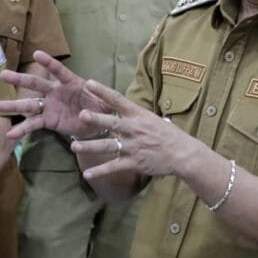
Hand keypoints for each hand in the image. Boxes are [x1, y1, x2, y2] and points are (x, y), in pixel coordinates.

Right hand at [0, 51, 108, 140]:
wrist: (96, 122)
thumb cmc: (100, 105)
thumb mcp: (105, 99)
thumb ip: (101, 93)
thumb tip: (92, 86)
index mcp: (70, 82)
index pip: (58, 70)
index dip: (48, 62)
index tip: (36, 54)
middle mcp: (56, 91)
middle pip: (36, 83)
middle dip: (20, 79)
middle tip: (3, 75)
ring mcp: (49, 106)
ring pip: (29, 104)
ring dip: (14, 105)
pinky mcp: (48, 120)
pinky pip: (33, 124)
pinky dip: (22, 130)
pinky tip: (10, 134)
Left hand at [69, 80, 197, 179]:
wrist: (183, 154)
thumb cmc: (169, 135)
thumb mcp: (154, 119)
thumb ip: (137, 115)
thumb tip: (126, 108)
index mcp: (138, 115)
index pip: (118, 100)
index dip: (103, 91)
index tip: (89, 83)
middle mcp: (134, 129)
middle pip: (111, 122)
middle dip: (96, 119)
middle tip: (81, 114)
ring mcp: (133, 147)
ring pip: (108, 146)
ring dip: (90, 146)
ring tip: (74, 146)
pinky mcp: (134, 162)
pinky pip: (113, 167)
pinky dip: (100, 171)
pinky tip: (87, 174)